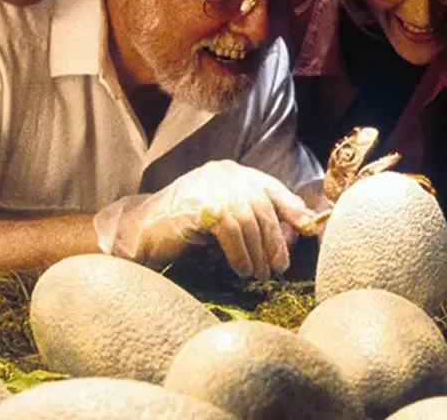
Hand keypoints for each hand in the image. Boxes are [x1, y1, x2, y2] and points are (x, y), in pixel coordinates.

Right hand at [93, 160, 317, 279]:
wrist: (138, 231)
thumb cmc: (182, 230)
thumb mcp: (222, 219)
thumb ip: (252, 219)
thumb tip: (296, 232)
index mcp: (231, 172)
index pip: (270, 187)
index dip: (291, 208)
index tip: (307, 229)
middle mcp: (223, 173)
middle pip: (262, 206)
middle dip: (274, 240)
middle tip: (279, 267)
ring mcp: (209, 186)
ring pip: (249, 220)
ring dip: (258, 252)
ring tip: (259, 275)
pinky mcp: (199, 203)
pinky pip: (231, 230)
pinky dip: (240, 253)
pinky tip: (242, 270)